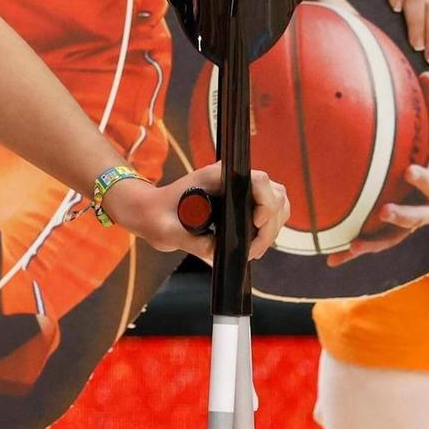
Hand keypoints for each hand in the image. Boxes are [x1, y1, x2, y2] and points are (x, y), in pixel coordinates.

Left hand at [108, 167, 289, 262]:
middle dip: (270, 224)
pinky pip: (268, 214)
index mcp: (217, 176)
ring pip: (277, 204)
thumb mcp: (169, 231)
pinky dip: (267, 231)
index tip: (255, 224)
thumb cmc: (157, 215)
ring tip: (252, 251)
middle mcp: (233, 180)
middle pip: (275, 194)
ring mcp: (239, 190)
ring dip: (271, 229)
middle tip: (252, 249)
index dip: (265, 202)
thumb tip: (219, 252)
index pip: (259, 180)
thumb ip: (193, 241)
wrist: (151, 213)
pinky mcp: (240, 203)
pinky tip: (253, 247)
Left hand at [328, 73, 428, 265]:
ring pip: (395, 238)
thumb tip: (428, 72)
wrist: (421, 184)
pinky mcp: (390, 236)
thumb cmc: (424, 153)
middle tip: (384, 210)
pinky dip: (355, 252)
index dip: (424, 179)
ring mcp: (408, 226)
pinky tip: (333, 259)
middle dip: (404, 215)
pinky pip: (374, 245)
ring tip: (355, 243)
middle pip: (420, 218)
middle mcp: (426, 209)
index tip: (408, 170)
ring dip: (376, 241)